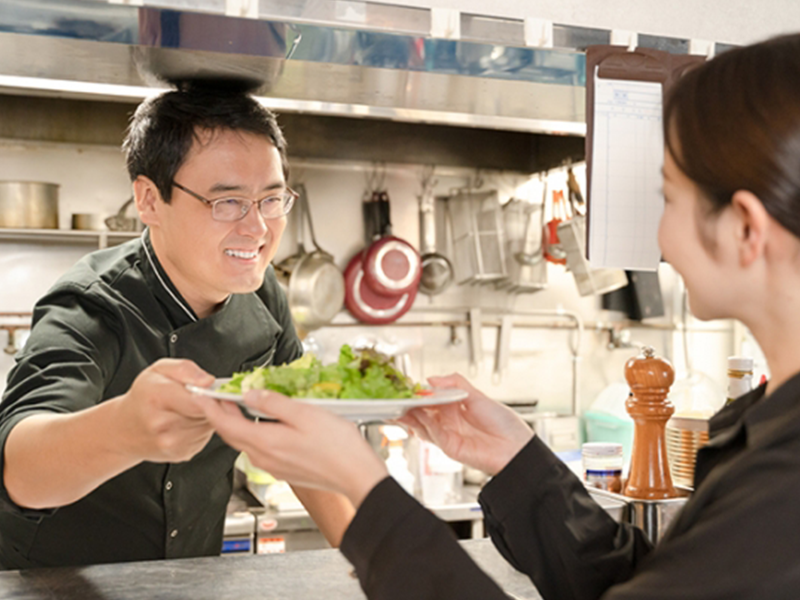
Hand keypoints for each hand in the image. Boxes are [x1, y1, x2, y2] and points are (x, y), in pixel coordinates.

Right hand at [114, 359, 216, 462]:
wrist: (124, 429)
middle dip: (209, 402)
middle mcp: (162, 424)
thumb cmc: (143, 396)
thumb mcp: (159, 370)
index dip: (209, 393)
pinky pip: (205, 437)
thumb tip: (208, 381)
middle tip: (196, 396)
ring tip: (187, 409)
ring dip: (205, 416)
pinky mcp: (181, 453)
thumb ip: (185, 369)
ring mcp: (171, 443)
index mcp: (156, 398)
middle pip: (206, 412)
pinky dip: (201, 428)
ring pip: (209, 425)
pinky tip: (186, 423)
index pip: (197, 399)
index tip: (209, 389)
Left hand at [199, 391, 387, 507]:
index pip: (225, 424)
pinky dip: (251, 433)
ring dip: (235, 423)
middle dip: (219, 414)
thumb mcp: (305, 413)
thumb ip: (275, 403)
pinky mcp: (284, 469)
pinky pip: (259, 449)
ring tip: (236, 404)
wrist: (356, 476)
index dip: (209, 407)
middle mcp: (265, 457)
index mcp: (266, 442)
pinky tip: (262, 423)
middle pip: (231, 434)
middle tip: (215, 395)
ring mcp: (274, 466)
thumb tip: (251, 394)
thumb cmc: (338, 446)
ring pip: (244, 442)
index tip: (200, 393)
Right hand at [399, 373, 533, 475]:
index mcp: (455, 408)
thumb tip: (433, 378)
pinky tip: (420, 415)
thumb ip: (456, 383)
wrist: (517, 447)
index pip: (430, 399)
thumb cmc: (505, 424)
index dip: (418, 393)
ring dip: (411, 415)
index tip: (407, 387)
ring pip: (422, 424)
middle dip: (409, 405)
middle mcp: (449, 421)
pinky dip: (424, 424)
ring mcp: (448, 435)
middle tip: (398, 396)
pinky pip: (433, 434)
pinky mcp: (450, 447)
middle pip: (422, 413)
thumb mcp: (479, 395)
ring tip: (402, 405)